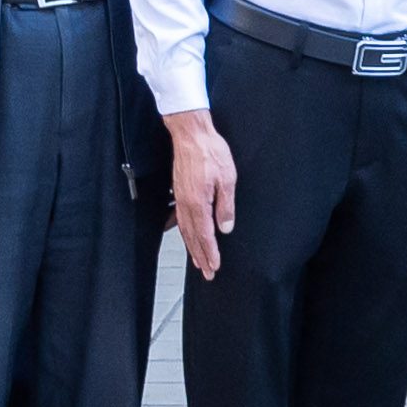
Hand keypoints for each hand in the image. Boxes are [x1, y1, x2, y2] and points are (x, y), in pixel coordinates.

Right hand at [167, 111, 236, 277]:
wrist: (191, 134)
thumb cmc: (209, 151)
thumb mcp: (227, 179)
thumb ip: (226, 206)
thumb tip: (226, 227)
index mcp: (198, 203)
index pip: (205, 235)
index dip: (210, 253)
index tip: (214, 267)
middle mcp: (186, 204)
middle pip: (193, 237)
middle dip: (201, 257)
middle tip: (207, 273)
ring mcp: (180, 198)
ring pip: (185, 230)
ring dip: (192, 247)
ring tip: (198, 260)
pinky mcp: (179, 192)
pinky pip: (180, 219)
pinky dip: (184, 232)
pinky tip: (187, 235)